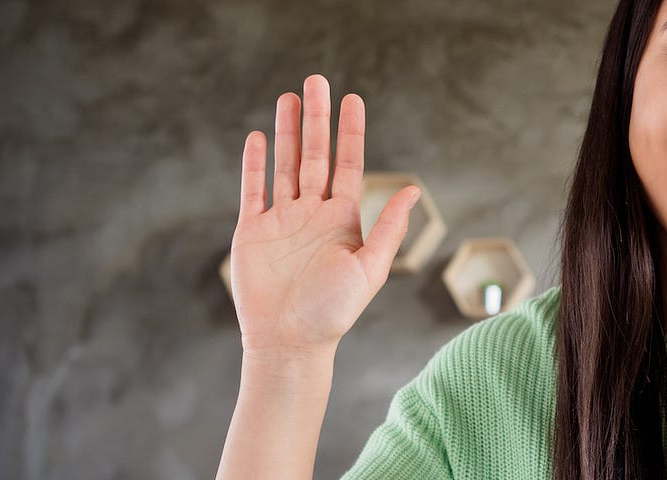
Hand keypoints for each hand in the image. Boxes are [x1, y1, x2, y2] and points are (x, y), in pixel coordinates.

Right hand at [229, 74, 418, 355]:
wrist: (290, 342)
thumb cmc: (334, 312)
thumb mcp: (370, 269)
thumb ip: (389, 228)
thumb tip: (413, 192)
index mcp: (343, 220)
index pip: (348, 164)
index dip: (350, 132)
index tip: (352, 99)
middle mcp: (314, 214)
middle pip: (315, 155)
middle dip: (316, 118)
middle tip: (316, 80)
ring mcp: (282, 220)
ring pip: (285, 165)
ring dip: (288, 132)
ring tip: (289, 97)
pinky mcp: (253, 232)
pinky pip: (253, 190)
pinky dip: (255, 164)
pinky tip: (259, 137)